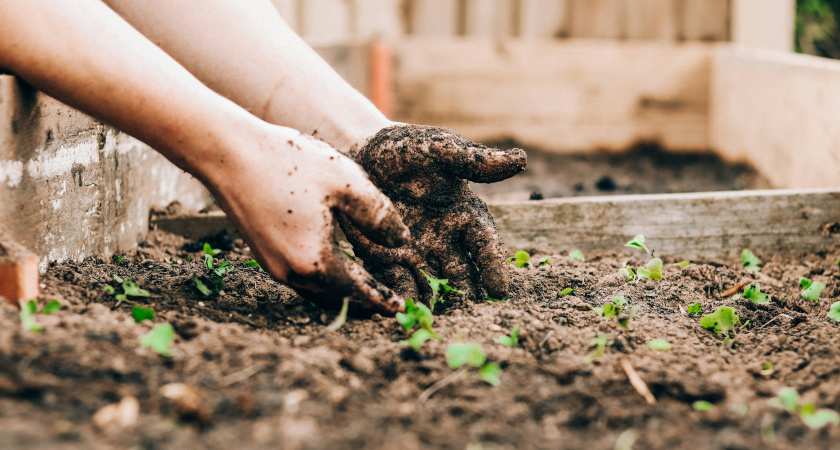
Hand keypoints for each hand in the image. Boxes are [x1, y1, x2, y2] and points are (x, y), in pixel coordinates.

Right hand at [208, 125, 409, 312]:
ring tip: (367, 286)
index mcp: (315, 261)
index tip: (401, 309)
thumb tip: (401, 241)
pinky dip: (324, 278)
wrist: (228, 153)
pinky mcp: (263, 254)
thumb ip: (379, 215)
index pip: (358, 291)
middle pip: (337, 297)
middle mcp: (291, 272)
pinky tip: (335, 264)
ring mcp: (273, 266)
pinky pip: (302, 277)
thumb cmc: (289, 162)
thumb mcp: (346, 182)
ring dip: (343, 291)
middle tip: (389, 302)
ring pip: (317, 290)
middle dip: (365, 301)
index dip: (382, 300)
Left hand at [339, 125, 525, 301]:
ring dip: (437, 302)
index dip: (493, 266)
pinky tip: (404, 311)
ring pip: (432, 283)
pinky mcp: (387, 258)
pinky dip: (403, 297)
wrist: (360, 151)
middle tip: (472, 316)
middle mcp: (445, 239)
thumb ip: (474, 160)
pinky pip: (397, 282)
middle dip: (467, 294)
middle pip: (462, 273)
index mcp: (464, 214)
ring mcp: (416, 251)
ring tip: (440, 322)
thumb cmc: (406, 147)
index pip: (485, 244)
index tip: (500, 290)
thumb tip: (520, 160)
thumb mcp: (439, 149)